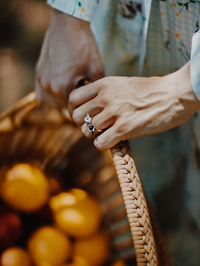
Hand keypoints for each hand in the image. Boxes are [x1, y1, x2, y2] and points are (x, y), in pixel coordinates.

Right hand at [35, 9, 103, 107]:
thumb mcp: (97, 71)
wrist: (68, 25)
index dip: (84, 111)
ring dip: (62, 103)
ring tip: (72, 94)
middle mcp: (48, 87)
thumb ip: (94, 92)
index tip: (90, 108)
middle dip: (74, 106)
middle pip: (63, 108)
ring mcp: (40, 80)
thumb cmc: (84, 46)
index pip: (74, 111)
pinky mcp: (38, 74)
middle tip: (84, 99)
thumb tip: (95, 104)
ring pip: (51, 104)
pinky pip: (41, 95)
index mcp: (62, 88)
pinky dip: (51, 97)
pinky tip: (60, 90)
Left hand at [69, 62, 199, 150]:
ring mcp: (115, 113)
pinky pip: (100, 143)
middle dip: (82, 124)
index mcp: (104, 84)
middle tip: (94, 127)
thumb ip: (106, 92)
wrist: (174, 94)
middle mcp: (106, 97)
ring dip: (94, 135)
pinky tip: (112, 140)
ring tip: (106, 133)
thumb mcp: (123, 83)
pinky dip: (103, 144)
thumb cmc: (150, 90)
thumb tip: (92, 106)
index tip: (85, 115)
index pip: (73, 98)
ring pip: (87, 131)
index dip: (75, 109)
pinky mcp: (124, 128)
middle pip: (76, 116)